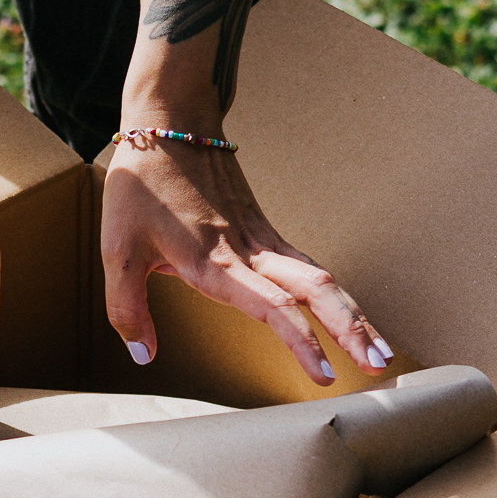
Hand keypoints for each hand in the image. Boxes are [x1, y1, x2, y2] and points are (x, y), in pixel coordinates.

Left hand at [100, 138, 391, 383]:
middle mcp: (248, 251)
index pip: (272, 305)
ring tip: (380, 352)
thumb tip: (143, 356)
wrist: (169, 121)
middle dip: (352, 330)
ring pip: (322, 279)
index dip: (301, 341)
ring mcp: (262, 238)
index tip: (323, 375)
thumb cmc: (141, 185)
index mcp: (214, 261)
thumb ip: (126, 308)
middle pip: (317, 291)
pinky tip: (349, 319)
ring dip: (354, 315)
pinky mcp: (264, 231)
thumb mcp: (116, 249)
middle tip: (379, 367)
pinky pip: (308, 267)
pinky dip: (334, 297)